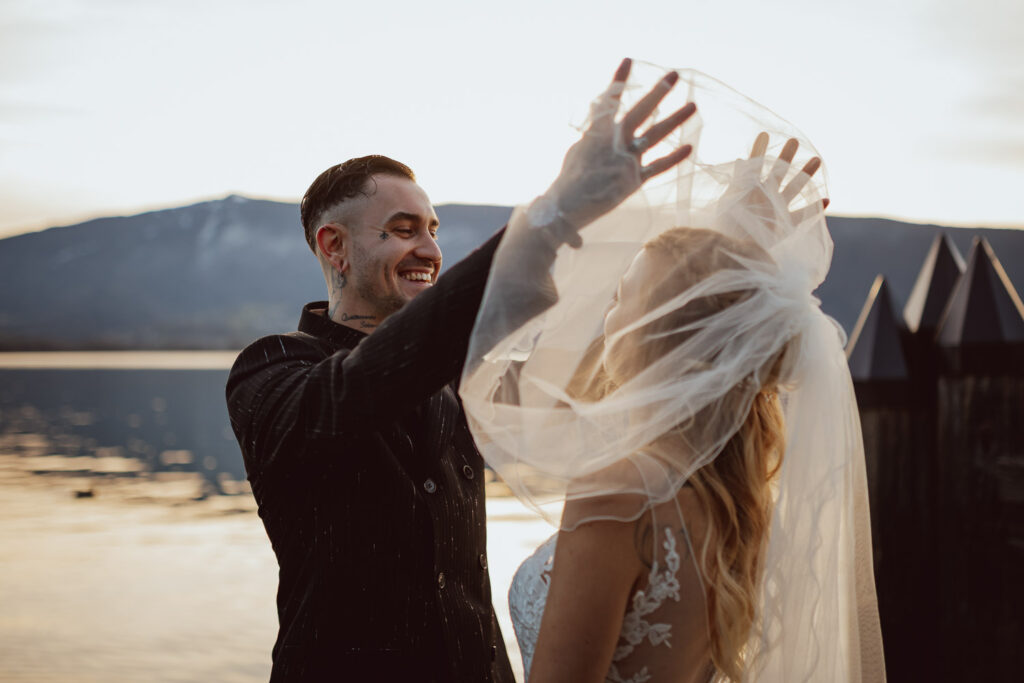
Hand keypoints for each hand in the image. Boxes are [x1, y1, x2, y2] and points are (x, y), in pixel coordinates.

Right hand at [536, 59, 696, 242]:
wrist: (565, 208)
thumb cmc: (570, 180)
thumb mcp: (578, 150)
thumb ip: (594, 132)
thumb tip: (600, 114)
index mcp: (596, 133)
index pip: (609, 100)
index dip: (618, 79)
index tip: (628, 59)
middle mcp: (613, 142)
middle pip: (640, 112)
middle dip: (658, 92)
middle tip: (674, 75)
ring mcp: (625, 160)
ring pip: (655, 135)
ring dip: (676, 119)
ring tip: (693, 105)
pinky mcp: (633, 180)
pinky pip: (658, 167)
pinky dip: (674, 157)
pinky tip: (690, 146)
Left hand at [728, 132, 828, 229]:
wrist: (735, 249)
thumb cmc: (729, 226)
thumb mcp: (732, 199)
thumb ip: (740, 180)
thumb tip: (742, 159)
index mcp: (750, 189)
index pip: (755, 165)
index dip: (759, 150)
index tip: (764, 133)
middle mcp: (765, 196)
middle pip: (779, 172)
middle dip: (787, 156)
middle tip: (794, 140)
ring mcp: (776, 209)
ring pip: (794, 189)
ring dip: (806, 174)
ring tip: (817, 159)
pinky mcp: (785, 226)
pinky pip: (803, 216)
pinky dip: (816, 208)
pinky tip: (827, 199)